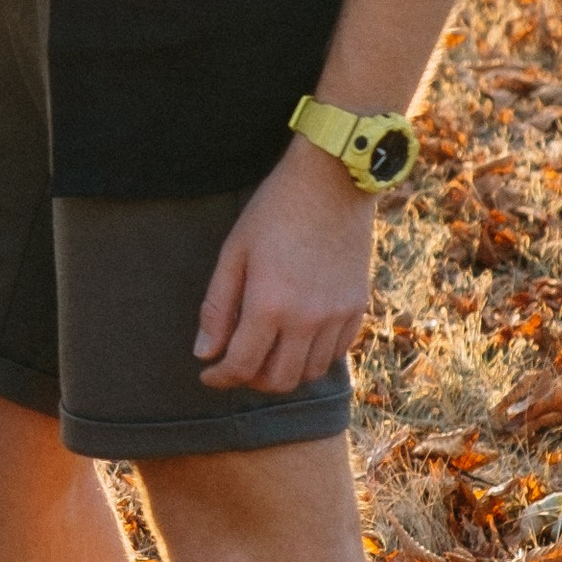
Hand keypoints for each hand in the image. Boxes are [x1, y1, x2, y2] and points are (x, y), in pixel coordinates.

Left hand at [195, 139, 376, 393]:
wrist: (332, 182)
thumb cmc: (274, 212)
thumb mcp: (233, 253)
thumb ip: (217, 307)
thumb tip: (204, 353)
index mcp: (269, 305)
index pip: (242, 366)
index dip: (220, 377)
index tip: (208, 373)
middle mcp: (307, 319)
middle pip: (279, 380)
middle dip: (251, 380)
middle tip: (236, 363)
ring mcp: (337, 316)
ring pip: (309, 372)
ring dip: (283, 371)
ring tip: (265, 351)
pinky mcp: (357, 307)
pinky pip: (336, 353)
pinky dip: (313, 357)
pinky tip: (296, 339)